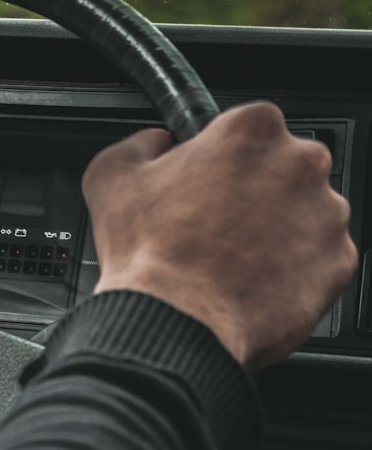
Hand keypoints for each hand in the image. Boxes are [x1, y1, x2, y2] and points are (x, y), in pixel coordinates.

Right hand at [82, 101, 356, 368]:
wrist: (174, 324)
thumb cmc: (147, 252)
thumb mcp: (110, 175)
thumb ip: (141, 142)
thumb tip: (157, 142)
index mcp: (252, 130)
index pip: (247, 126)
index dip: (220, 154)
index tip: (205, 176)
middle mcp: (301, 164)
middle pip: (282, 166)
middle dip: (253, 189)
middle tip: (212, 220)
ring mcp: (327, 215)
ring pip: (303, 212)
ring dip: (274, 228)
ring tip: (229, 258)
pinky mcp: (339, 264)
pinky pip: (318, 258)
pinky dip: (291, 267)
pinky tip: (251, 279)